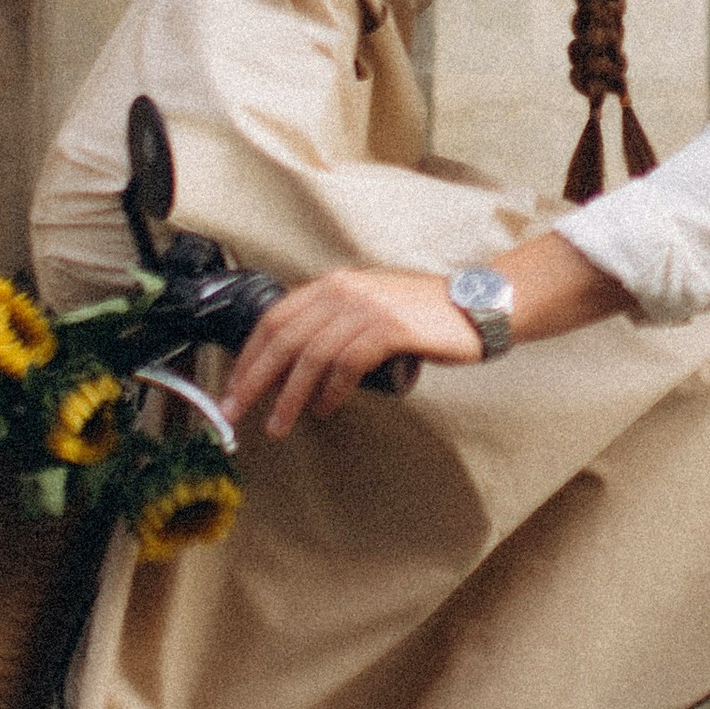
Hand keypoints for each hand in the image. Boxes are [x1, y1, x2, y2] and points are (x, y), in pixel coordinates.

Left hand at [223, 269, 481, 439]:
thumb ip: (333, 326)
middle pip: (284, 337)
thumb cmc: (423, 317)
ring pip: (311, 355)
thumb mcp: (369, 309)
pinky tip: (323, 408)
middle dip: (254, 378)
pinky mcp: (392, 328)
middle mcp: (346, 290)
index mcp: (334, 285)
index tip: (233, 387)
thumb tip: (292, 367)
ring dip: (289, 395)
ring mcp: (369, 307)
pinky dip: (331, 390)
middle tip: (236, 411)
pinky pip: (348, 363)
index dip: (248, 355)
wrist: (476, 306)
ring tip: (279, 423)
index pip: (274, 318)